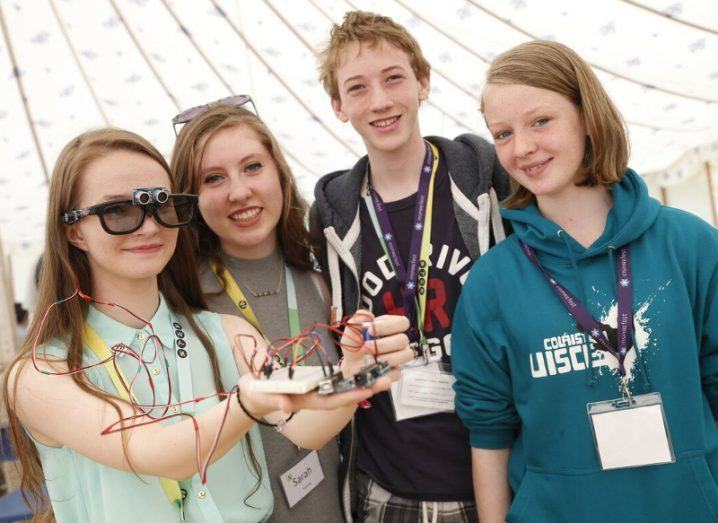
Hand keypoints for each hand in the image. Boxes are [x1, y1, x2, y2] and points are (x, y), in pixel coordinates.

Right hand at [237, 371, 393, 417]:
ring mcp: (317, 389)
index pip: (331, 400)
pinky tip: (366, 367)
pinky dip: (353, 374)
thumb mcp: (263, 396)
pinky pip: (338, 379)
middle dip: (364, 388)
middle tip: (387, 380)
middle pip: (343, 394)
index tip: (366, 390)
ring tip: (384, 373)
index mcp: (306, 401)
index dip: (349, 395)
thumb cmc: (258, 394)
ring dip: (363, 380)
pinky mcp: (316, 382)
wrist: (254, 394)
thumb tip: (285, 407)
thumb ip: (274, 400)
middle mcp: (315, 396)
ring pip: (344, 386)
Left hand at [339, 311, 412, 377]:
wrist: (350, 367)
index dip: (388, 325)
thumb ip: (357, 319)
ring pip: (405, 354)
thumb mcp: (351, 331)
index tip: (370, 330)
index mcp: (389, 327)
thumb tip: (368, 315)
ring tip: (369, 360)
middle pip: (403, 339)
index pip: (402, 322)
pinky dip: (384, 370)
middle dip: (382, 344)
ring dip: (385, 357)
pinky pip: (398, 371)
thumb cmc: (355, 347)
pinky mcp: (396, 371)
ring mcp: (399, 356)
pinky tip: (374, 369)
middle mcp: (397, 341)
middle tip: (366, 347)